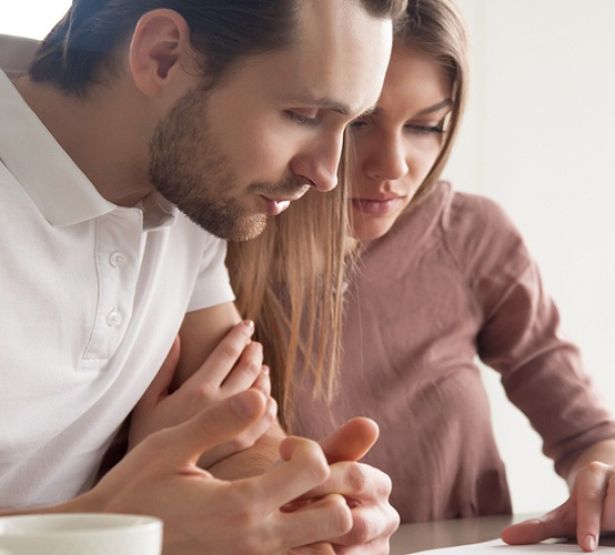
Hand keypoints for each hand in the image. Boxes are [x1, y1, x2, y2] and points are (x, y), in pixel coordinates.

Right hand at [84, 391, 352, 554]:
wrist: (106, 548)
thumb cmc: (135, 493)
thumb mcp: (170, 449)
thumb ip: (218, 422)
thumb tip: (260, 395)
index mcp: (241, 505)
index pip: (315, 471)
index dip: (308, 448)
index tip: (285, 446)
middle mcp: (256, 543)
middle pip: (337, 520)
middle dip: (330, 490)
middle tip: (299, 476)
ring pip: (324, 551)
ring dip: (320, 523)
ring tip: (294, 501)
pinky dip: (304, 546)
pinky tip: (279, 524)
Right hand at [129, 321, 275, 467]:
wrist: (149, 488)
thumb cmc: (142, 443)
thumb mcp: (146, 403)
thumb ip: (163, 369)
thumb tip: (177, 338)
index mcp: (197, 391)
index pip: (226, 354)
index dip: (239, 335)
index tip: (247, 324)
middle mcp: (219, 407)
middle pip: (248, 369)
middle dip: (253, 351)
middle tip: (255, 343)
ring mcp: (233, 428)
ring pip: (261, 391)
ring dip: (263, 373)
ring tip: (261, 365)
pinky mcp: (238, 447)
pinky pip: (264, 420)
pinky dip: (269, 404)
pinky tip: (266, 397)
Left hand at [289, 418, 399, 553]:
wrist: (284, 516)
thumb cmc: (300, 483)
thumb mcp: (314, 462)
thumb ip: (339, 444)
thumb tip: (370, 424)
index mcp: (379, 485)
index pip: (355, 478)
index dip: (318, 478)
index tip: (286, 475)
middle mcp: (385, 519)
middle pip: (354, 521)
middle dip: (314, 516)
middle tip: (282, 510)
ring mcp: (375, 549)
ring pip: (346, 552)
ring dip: (311, 541)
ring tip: (283, 529)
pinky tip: (290, 547)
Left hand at [501, 461, 614, 551]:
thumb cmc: (590, 504)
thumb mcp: (566, 514)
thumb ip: (539, 528)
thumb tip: (507, 538)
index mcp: (594, 474)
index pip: (590, 499)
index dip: (589, 523)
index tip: (586, 547)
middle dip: (610, 520)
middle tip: (592, 545)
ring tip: (612, 541)